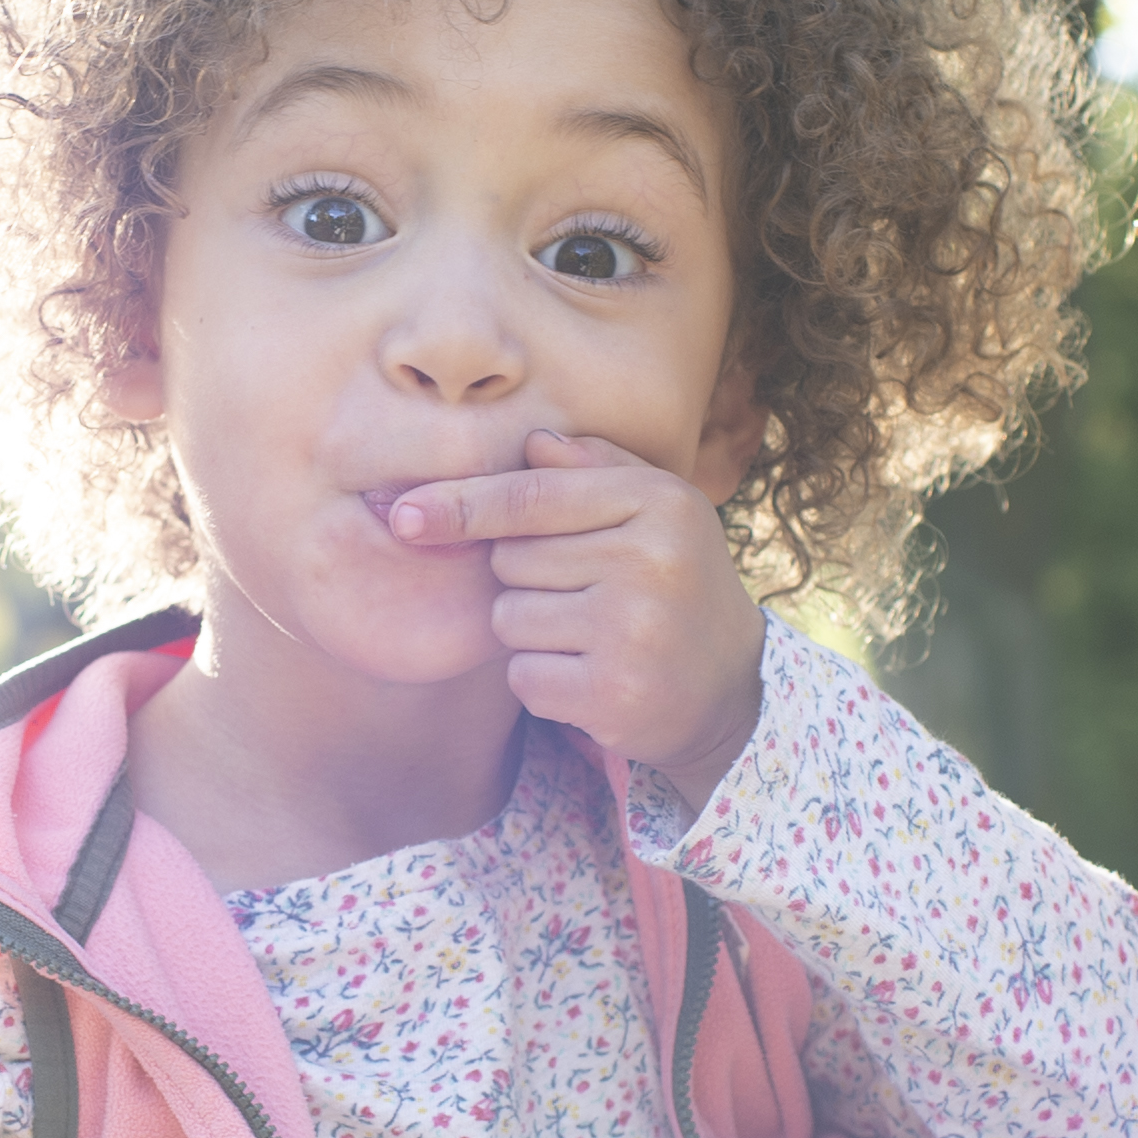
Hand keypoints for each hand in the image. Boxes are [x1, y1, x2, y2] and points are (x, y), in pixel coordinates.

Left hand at [389, 429, 768, 802]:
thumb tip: (531, 443)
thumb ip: (596, 467)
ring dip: (533, 632)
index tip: (405, 515)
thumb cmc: (677, 583)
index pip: (532, 495)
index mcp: (659, 502)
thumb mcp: (658, 511)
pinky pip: (522, 676)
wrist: (732, 688)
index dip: (462, 504)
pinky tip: (592, 677)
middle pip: (511, 559)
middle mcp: (650, 561)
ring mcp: (633, 631)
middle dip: (526, 578)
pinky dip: (543, 681)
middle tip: (589, 594)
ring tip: (593, 636)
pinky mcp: (612, 694)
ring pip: (509, 619)